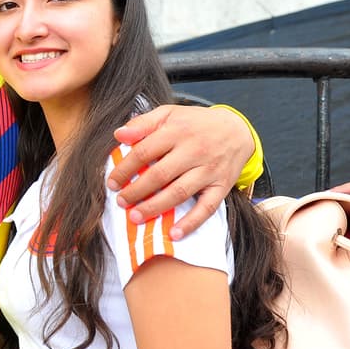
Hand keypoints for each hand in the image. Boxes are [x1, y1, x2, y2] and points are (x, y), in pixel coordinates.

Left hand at [108, 105, 251, 237]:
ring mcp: (208, 170)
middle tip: (121, 201)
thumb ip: (142, 123)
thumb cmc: (195, 123)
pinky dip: (191, 222)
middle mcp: (194, 150)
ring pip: (179, 192)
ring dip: (155, 207)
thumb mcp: (169, 114)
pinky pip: (207, 208)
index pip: (144, 152)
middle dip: (136, 191)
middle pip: (159, 174)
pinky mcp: (221, 186)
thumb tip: (118, 135)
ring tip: (135, 217)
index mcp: (177, 131)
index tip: (112, 182)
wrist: (237, 130)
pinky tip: (174, 234)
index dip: (125, 169)